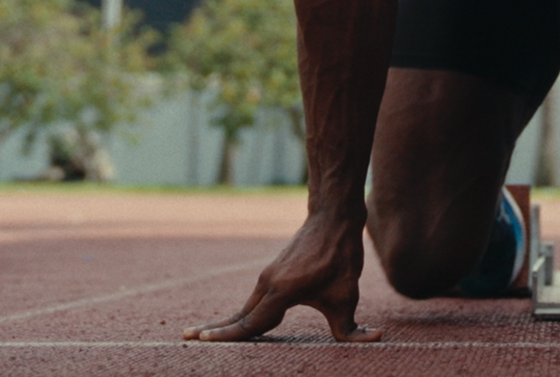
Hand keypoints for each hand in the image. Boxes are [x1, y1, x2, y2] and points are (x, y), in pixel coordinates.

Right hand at [183, 214, 379, 342]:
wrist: (332, 218)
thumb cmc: (340, 257)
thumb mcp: (348, 294)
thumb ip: (352, 327)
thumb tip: (372, 339)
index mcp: (281, 291)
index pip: (250, 323)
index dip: (228, 336)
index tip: (203, 340)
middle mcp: (267, 284)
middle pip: (239, 316)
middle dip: (215, 330)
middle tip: (187, 338)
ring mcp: (267, 278)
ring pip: (245, 308)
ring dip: (226, 323)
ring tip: (201, 334)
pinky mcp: (272, 274)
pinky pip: (253, 301)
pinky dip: (241, 314)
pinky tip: (235, 323)